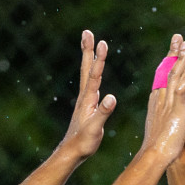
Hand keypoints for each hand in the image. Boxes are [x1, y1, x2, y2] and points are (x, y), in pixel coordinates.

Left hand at [59, 30, 116, 159]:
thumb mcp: (95, 129)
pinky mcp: (87, 105)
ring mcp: (85, 100)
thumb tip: (112, 97)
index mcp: (88, 99)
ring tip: (91, 44)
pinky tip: (95, 73)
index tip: (102, 42)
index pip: (95, 75)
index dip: (99, 59)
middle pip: (87, 68)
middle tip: (87, 32)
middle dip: (88, 50)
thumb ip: (103, 113)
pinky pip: (91, 83)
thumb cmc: (83, 143)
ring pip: (88, 74)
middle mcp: (85, 96)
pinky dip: (93, 72)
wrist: (72, 152)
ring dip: (90, 58)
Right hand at [140, 37, 184, 164]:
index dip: (172, 59)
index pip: (167, 75)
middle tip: (179, 36)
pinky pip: (182, 92)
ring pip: (175, 76)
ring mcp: (168, 103)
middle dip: (175, 52)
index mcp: (161, 99)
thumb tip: (179, 101)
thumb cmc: (162, 143)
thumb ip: (173, 108)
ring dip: (182, 60)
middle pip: (169, 70)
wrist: (157, 156)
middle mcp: (162, 97)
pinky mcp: (176, 111)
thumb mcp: (168, 121)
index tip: (176, 46)